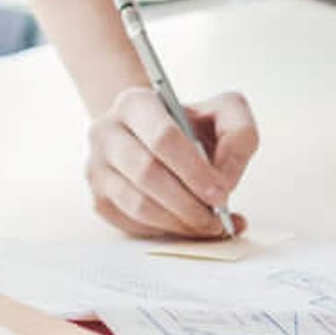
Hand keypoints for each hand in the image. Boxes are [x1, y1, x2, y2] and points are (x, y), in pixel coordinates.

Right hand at [86, 86, 258, 239]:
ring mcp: (97, 168)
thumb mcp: (223, 112)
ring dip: (179, 222)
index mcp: (135, 103)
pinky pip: (132, 224)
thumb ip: (238, 135)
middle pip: (147, 173)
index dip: (194, 170)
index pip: (162, 137)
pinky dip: (165, 231)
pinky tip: (187, 226)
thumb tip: (225, 181)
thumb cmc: (190, 126)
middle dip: (189, 203)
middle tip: (217, 218)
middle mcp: (106, 133)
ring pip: (138, 205)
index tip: (221, 193)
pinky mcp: (100, 199)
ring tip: (208, 225)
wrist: (154, 133)